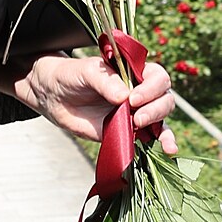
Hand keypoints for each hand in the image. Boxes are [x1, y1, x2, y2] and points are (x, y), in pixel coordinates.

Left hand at [14, 50, 176, 150]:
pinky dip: (163, 142)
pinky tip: (169, 150)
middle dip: (155, 108)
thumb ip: (105, 81)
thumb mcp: (85, 72)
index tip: (133, 98)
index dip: (151, 88)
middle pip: (164, 98)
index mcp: (133, 72)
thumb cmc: (70, 76)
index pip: (157, 77)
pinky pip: (152, 136)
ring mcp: (136, 112)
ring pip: (162, 117)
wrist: (53, 96)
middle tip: (136, 116)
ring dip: (160, 125)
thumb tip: (124, 97)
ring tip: (140, 126)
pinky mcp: (129, 130)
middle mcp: (139, 91)